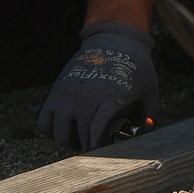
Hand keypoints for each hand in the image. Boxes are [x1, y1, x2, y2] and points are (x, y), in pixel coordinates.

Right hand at [37, 22, 159, 150]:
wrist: (115, 40)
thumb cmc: (135, 69)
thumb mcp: (150, 93)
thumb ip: (148, 121)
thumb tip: (141, 140)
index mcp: (110, 100)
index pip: (97, 136)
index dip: (100, 150)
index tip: (106, 153)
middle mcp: (85, 98)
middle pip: (82, 139)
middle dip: (91, 148)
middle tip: (99, 145)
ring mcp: (67, 95)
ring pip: (60, 135)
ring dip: (71, 141)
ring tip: (82, 138)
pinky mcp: (56, 90)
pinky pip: (43, 122)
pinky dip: (52, 130)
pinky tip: (67, 126)